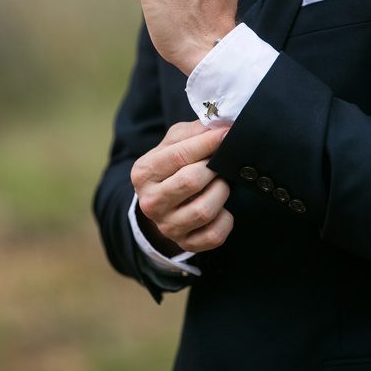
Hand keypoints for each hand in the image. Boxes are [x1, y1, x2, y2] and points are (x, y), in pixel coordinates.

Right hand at [131, 121, 233, 254]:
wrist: (162, 204)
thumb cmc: (171, 168)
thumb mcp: (172, 145)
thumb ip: (191, 133)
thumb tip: (220, 127)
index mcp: (143, 173)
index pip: (178, 156)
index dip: (207, 143)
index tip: (227, 134)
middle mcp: (150, 202)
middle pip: (191, 181)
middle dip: (213, 168)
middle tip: (220, 163)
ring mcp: (167, 226)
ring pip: (204, 210)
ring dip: (221, 192)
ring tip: (221, 183)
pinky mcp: (186, 243)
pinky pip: (215, 235)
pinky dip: (226, 219)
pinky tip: (221, 208)